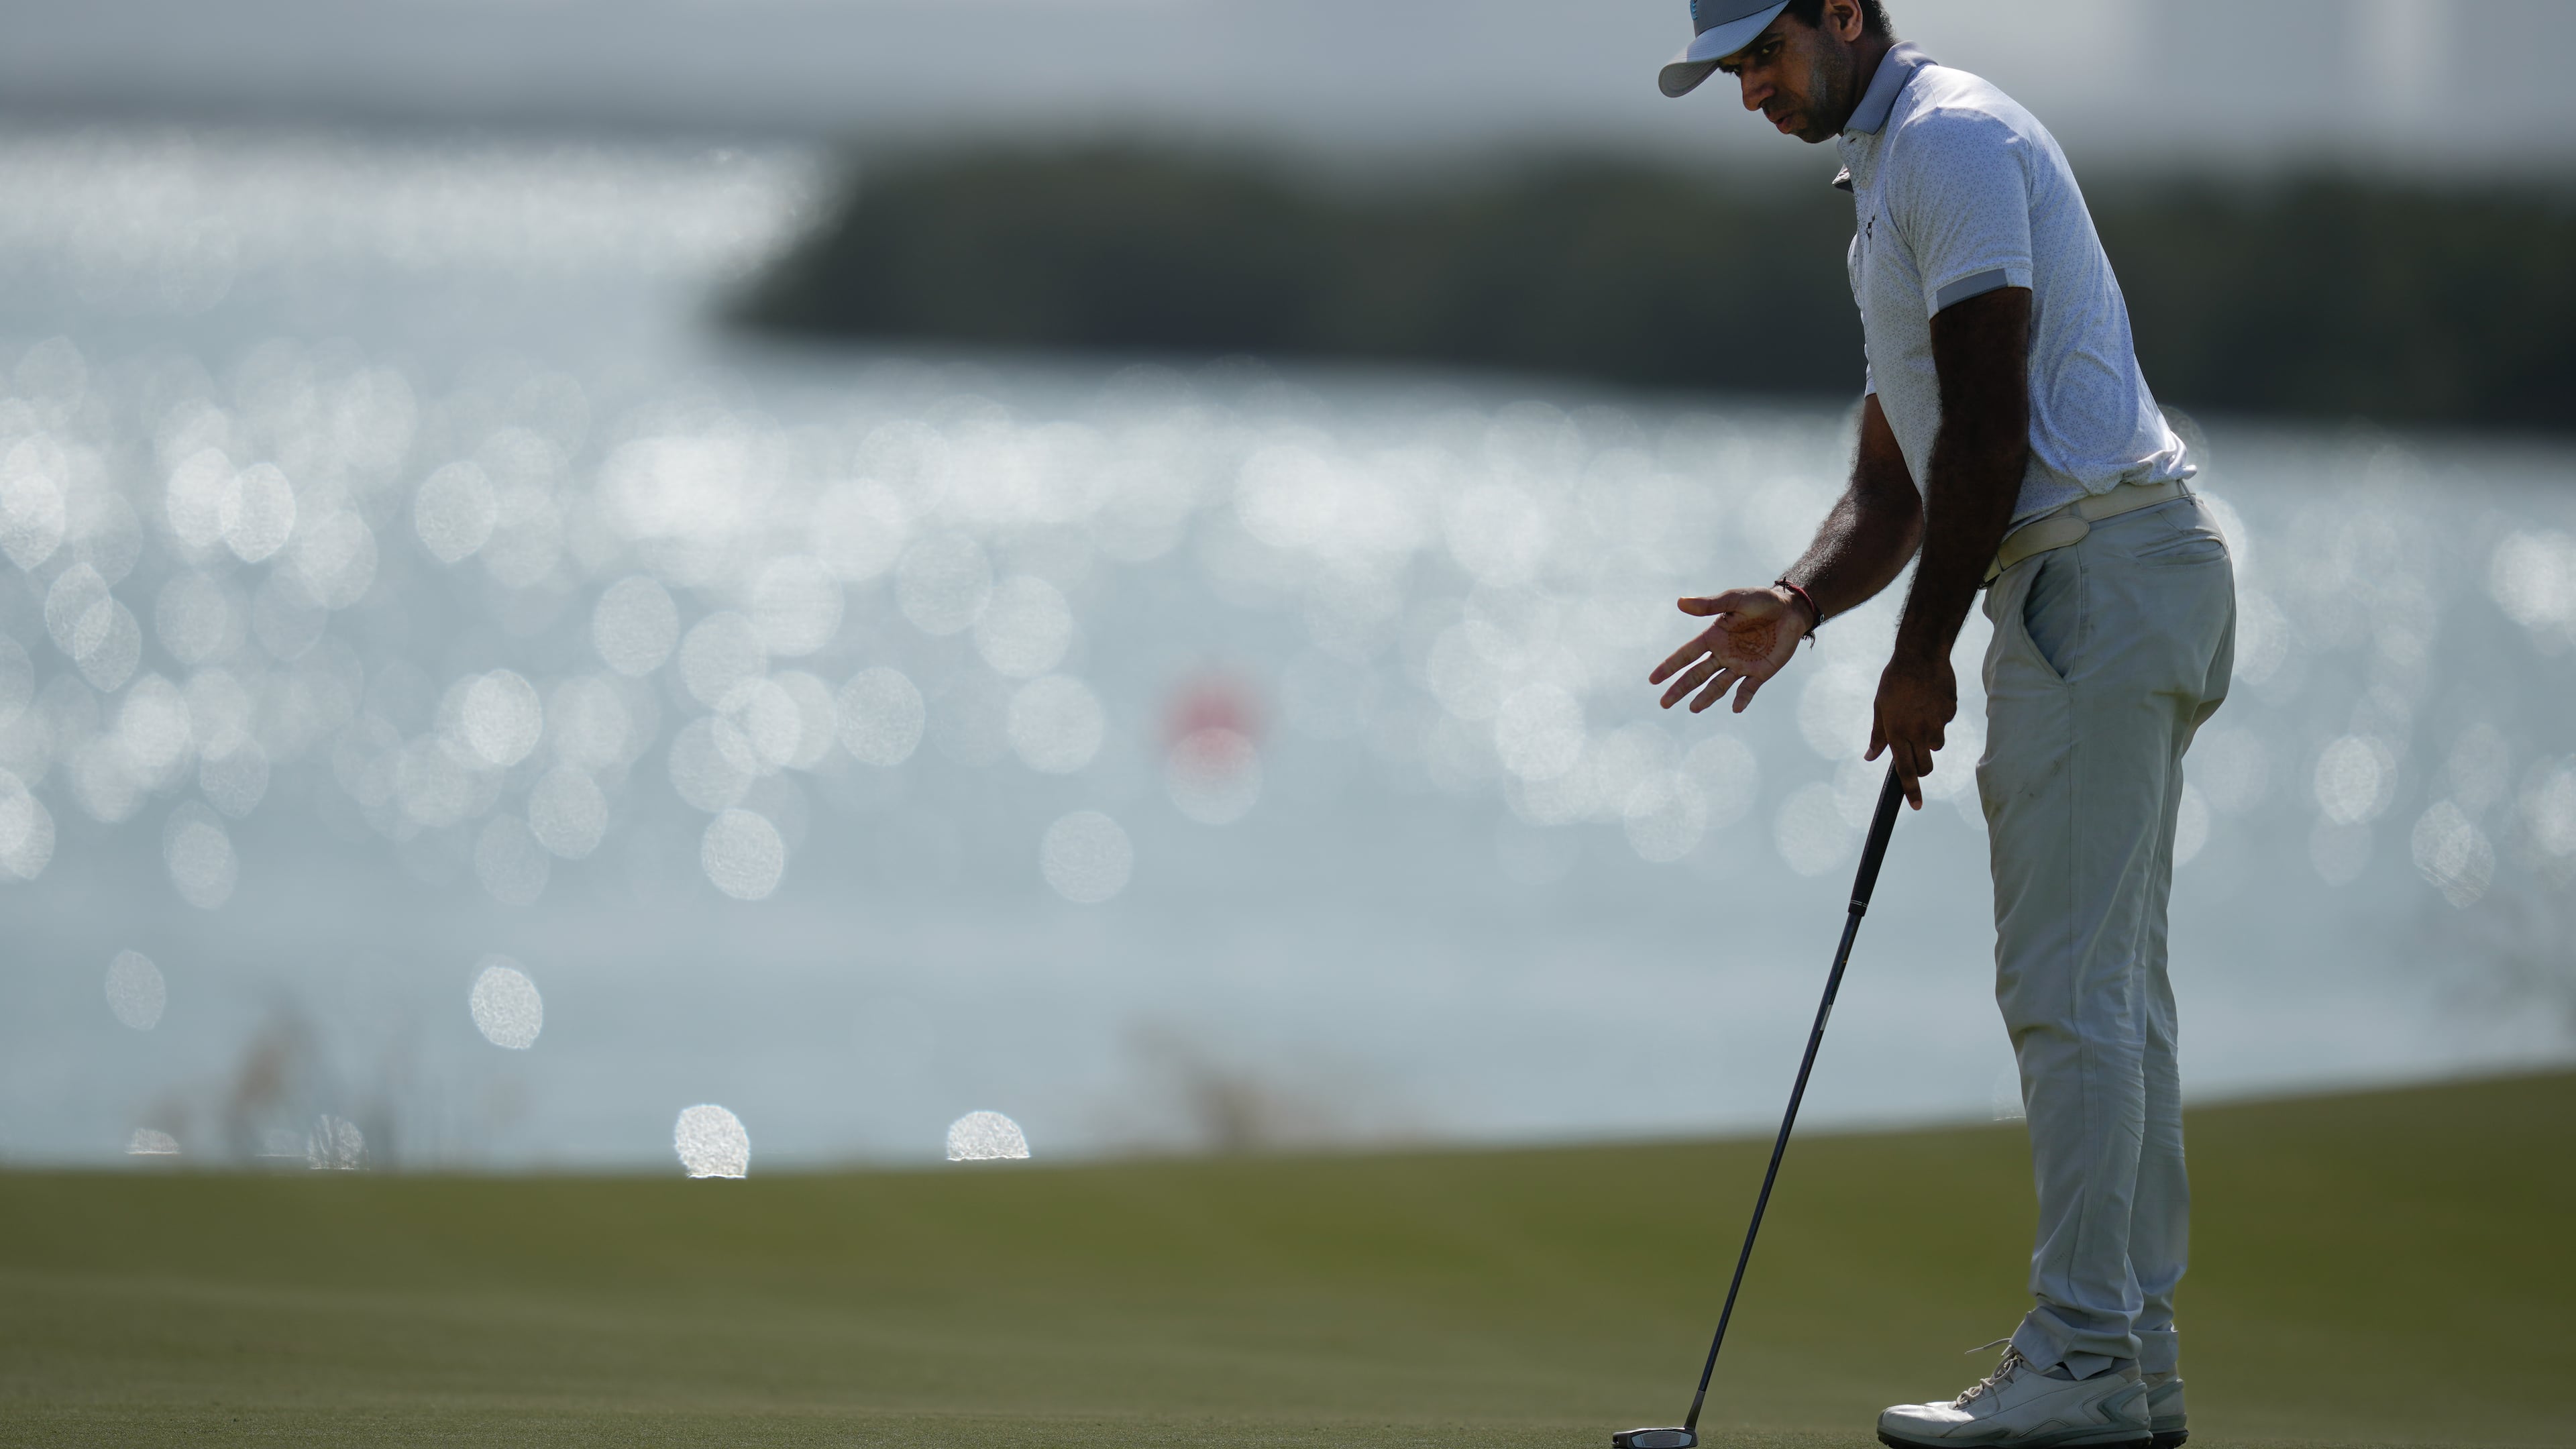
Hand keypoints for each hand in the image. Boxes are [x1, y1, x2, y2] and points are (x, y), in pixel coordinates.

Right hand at [1649, 587, 1812, 713]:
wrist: (1792, 609)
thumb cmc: (1762, 601)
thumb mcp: (1735, 599)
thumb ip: (1710, 605)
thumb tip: (1680, 602)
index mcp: (1714, 637)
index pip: (1686, 655)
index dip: (1669, 667)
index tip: (1653, 680)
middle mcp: (1724, 654)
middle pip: (1697, 675)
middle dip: (1680, 689)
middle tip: (1664, 703)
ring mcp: (1741, 665)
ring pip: (1718, 685)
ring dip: (1706, 697)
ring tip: (1693, 708)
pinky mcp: (1760, 673)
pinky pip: (1748, 689)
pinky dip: (1742, 699)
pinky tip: (1736, 708)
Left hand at [1866, 651, 1955, 809]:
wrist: (1921, 655)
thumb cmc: (1894, 681)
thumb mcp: (1879, 708)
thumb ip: (1878, 736)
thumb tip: (1871, 758)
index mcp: (1898, 733)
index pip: (1905, 770)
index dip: (1912, 790)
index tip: (1917, 806)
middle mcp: (1919, 732)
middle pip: (1925, 766)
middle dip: (1921, 768)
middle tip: (1914, 753)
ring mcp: (1938, 723)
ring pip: (1937, 746)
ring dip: (1929, 740)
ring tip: (1919, 715)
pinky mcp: (1951, 712)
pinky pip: (1945, 724)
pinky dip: (1938, 718)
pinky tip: (1930, 700)